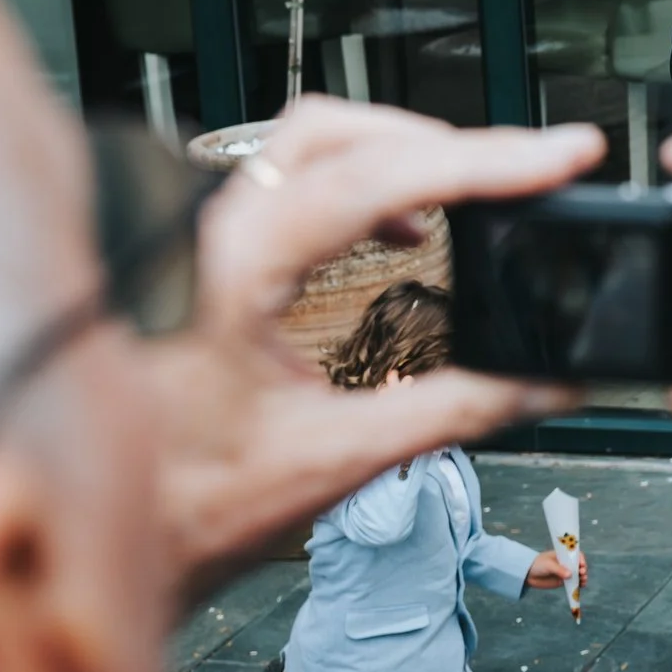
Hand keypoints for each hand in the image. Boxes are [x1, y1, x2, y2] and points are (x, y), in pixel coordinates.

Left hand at [146, 99, 601, 599]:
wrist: (114, 539)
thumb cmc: (185, 505)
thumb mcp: (338, 459)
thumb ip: (456, 412)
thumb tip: (548, 381)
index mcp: (230, 274)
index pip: (372, 179)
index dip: (478, 162)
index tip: (557, 159)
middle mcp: (207, 238)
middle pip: (346, 132)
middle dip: (455, 142)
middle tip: (539, 163)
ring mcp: (202, 239)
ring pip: (317, 141)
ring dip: (409, 151)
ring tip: (487, 183)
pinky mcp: (211, 255)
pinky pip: (297, 178)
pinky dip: (370, 179)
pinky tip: (412, 225)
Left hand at [525, 547, 586, 589]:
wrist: (527, 574)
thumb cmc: (538, 564)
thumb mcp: (549, 565)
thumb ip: (559, 570)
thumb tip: (570, 575)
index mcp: (563, 555)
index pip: (576, 555)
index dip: (581, 559)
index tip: (582, 565)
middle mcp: (566, 563)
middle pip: (579, 566)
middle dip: (583, 569)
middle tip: (582, 573)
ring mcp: (565, 573)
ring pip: (578, 575)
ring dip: (582, 578)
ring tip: (583, 581)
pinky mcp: (562, 581)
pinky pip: (572, 583)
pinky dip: (578, 585)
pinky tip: (580, 587)